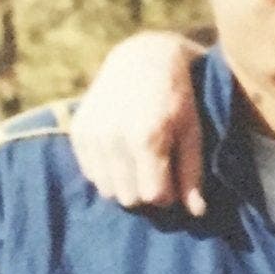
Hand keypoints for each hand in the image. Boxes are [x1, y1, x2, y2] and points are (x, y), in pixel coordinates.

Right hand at [69, 31, 207, 214]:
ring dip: (126, 183)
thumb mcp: (192, 134)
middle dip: (146, 190)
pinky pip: (91, 174)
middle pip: (129, 198)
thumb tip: (196, 212)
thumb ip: (192, 175)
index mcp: (146, 138)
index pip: (154, 196)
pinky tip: (122, 152)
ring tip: (140, 160)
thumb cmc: (177, 100)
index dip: (168, 194)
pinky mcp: (77, 131)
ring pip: (108, 190)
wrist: (143, 60)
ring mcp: (91, 134)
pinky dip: (108, 170)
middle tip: (157, 169)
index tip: (174, 179)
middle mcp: (113, 137)